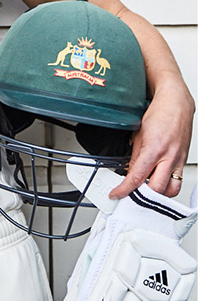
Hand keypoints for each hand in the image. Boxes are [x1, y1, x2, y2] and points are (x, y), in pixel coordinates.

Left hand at [110, 78, 193, 198]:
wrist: (176, 105)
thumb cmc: (159, 115)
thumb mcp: (139, 134)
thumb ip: (135, 156)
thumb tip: (129, 171)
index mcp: (154, 150)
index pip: (136, 177)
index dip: (124, 189)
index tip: (116, 194)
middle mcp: (168, 158)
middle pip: (156, 189)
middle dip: (143, 196)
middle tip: (131, 196)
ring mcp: (178, 161)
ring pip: (171, 189)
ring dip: (158, 195)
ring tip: (146, 192)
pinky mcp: (184, 161)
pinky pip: (178, 181)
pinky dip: (168, 187)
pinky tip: (159, 184)